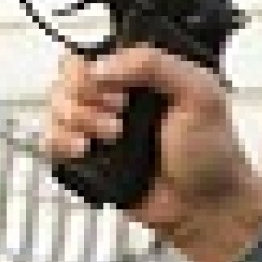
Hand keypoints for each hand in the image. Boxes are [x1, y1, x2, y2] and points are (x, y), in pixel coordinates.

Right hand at [43, 44, 261, 261]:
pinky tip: (83, 149)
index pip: (94, 55)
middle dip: (83, 97)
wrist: (207, 207)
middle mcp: (117, 100)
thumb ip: (156, 65)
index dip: (93, 69)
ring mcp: (100, 130)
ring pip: (56, 109)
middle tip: (117, 117)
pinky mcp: (89, 160)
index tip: (116, 92)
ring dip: (75, 120)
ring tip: (110, 137)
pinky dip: (58, 142)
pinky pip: (50, 143)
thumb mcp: (199, 95)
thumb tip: (100, 67)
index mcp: (142, 77)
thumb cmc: (212, 152)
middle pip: (67, 80)